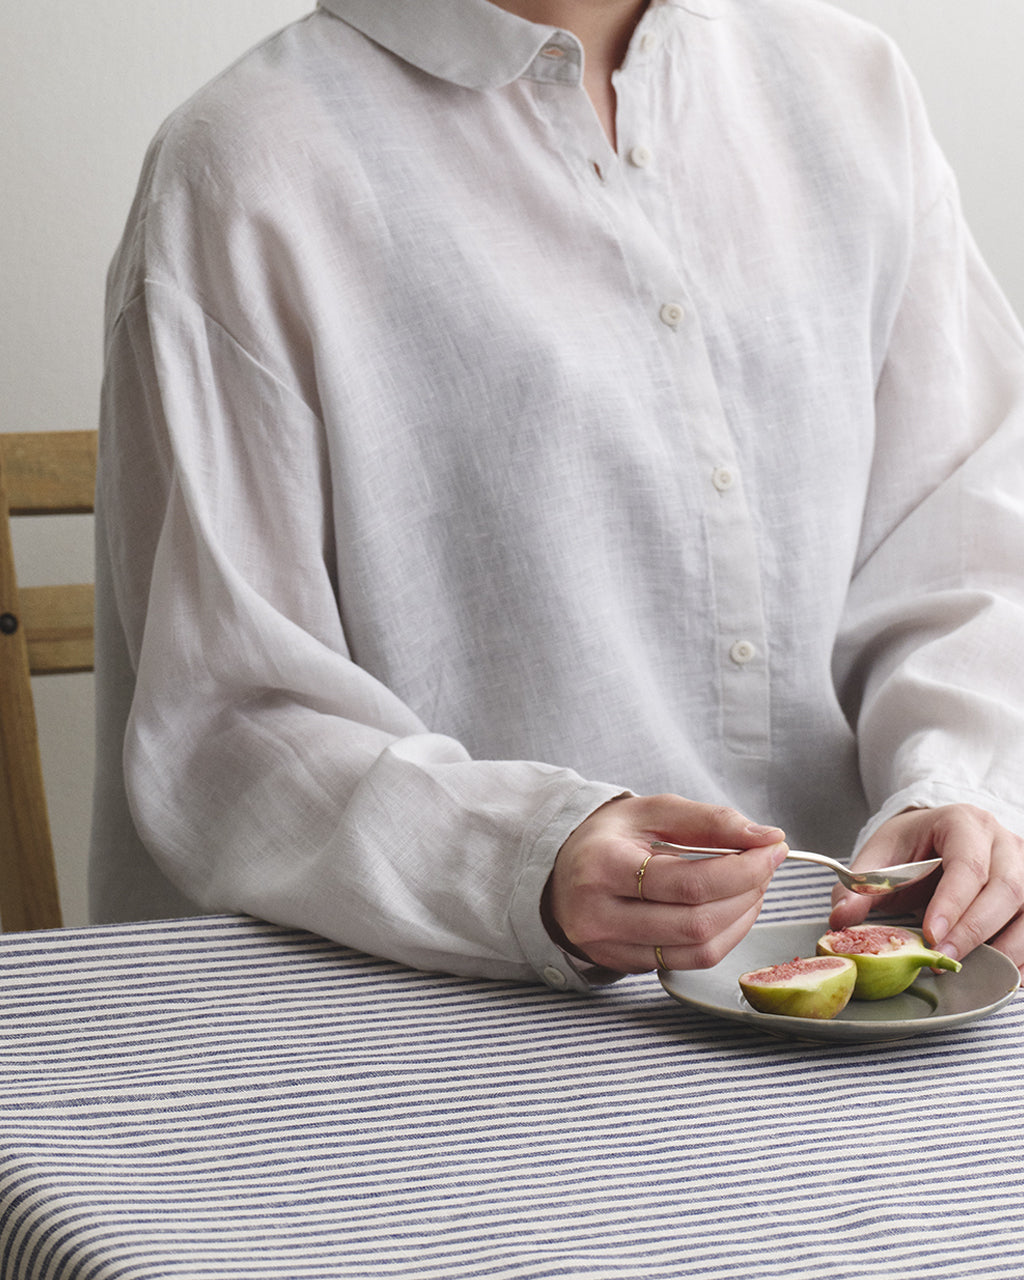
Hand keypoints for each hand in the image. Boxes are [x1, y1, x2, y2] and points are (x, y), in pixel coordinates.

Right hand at [544, 794, 787, 973]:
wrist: (558, 872)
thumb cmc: (608, 838)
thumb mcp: (651, 811)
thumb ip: (708, 820)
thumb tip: (766, 836)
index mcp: (603, 866)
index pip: (689, 882)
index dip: (743, 869)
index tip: (772, 848)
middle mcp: (600, 914)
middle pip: (697, 921)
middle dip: (748, 892)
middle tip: (766, 864)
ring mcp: (609, 947)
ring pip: (698, 949)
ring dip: (742, 918)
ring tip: (752, 886)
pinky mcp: (622, 965)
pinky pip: (688, 963)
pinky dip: (723, 937)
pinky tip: (731, 910)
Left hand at [828, 805, 1023, 971]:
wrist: (935, 837)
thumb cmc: (910, 848)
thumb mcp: (879, 857)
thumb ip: (859, 887)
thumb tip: (840, 919)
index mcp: (963, 822)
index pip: (967, 863)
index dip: (952, 903)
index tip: (930, 934)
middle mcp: (1003, 842)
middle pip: (1006, 889)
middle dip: (974, 930)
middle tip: (943, 958)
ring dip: (1006, 946)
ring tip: (970, 969)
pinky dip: (1022, 953)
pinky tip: (998, 972)